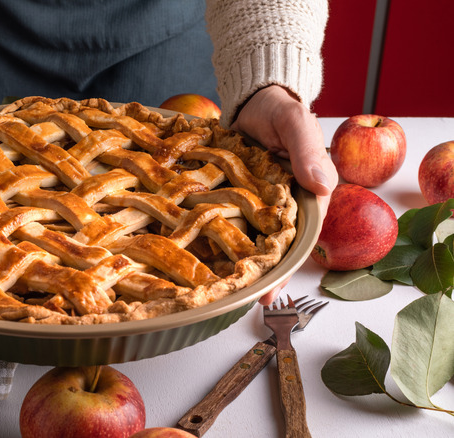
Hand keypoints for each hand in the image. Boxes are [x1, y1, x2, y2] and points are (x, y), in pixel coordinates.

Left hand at [232, 85, 337, 304]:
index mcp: (302, 194)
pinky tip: (198, 254)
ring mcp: (251, 200)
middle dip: (260, 275)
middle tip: (245, 301)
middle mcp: (277, 203)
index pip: (298, 238)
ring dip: (235, 260)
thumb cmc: (279, 110)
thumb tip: (323, 186)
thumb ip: (307, 151)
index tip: (273, 291)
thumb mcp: (295, 124)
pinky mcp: (228, 192)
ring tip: (220, 289)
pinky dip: (211, 234)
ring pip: (245, 236)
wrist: (252, 98)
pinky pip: (221, 216)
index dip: (286, 267)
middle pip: (270, 245)